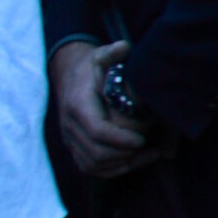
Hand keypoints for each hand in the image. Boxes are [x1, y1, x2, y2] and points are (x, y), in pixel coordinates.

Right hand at [50, 38, 160, 180]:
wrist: (67, 74)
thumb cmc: (89, 67)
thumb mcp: (99, 56)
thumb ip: (112, 53)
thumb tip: (124, 47)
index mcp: (77, 106)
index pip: (96, 130)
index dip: (120, 139)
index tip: (141, 139)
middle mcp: (69, 125)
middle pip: (96, 152)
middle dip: (125, 154)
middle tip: (150, 147)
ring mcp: (70, 138)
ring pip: (92, 164)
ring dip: (121, 164)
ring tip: (148, 154)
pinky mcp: (73, 146)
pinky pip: (88, 167)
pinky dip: (111, 170)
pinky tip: (134, 161)